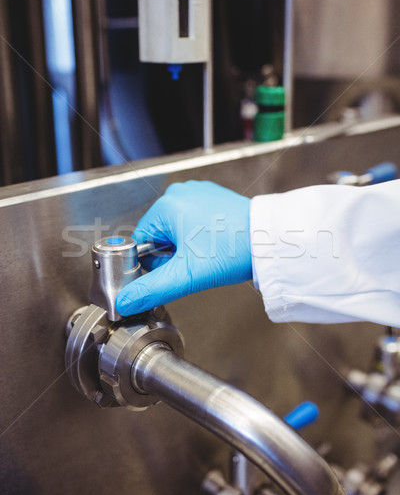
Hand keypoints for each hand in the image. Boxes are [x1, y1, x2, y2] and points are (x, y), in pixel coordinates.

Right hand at [116, 180, 251, 314]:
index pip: (141, 241)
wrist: (271, 240)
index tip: (176, 268)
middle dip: (173, 254)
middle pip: (159, 235)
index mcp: (166, 205)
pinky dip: (202, 235)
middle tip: (197, 261)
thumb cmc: (232, 250)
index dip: (155, 262)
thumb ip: (151, 289)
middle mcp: (180, 193)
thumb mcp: (186, 275)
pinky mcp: (214, 197)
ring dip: (188, 246)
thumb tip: (125, 301)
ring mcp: (198, 192)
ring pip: (177, 229)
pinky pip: (195, 220)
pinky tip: (217, 242)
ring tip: (210, 251)